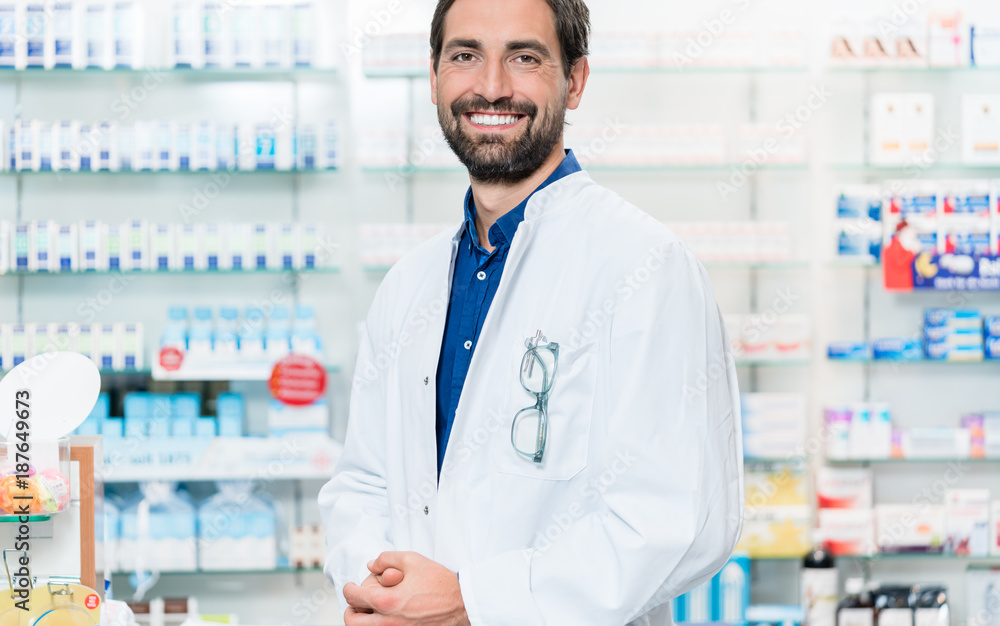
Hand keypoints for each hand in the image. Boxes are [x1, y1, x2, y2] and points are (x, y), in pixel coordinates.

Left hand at [343, 551, 469, 624]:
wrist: (462, 602)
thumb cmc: (439, 581)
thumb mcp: (412, 559)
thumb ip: (385, 558)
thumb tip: (371, 566)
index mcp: (386, 601)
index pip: (353, 597)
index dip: (348, 588)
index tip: (351, 586)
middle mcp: (388, 622)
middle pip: (353, 622)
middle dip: (350, 610)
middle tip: (356, 603)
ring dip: (362, 621)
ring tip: (368, 613)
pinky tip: (385, 618)